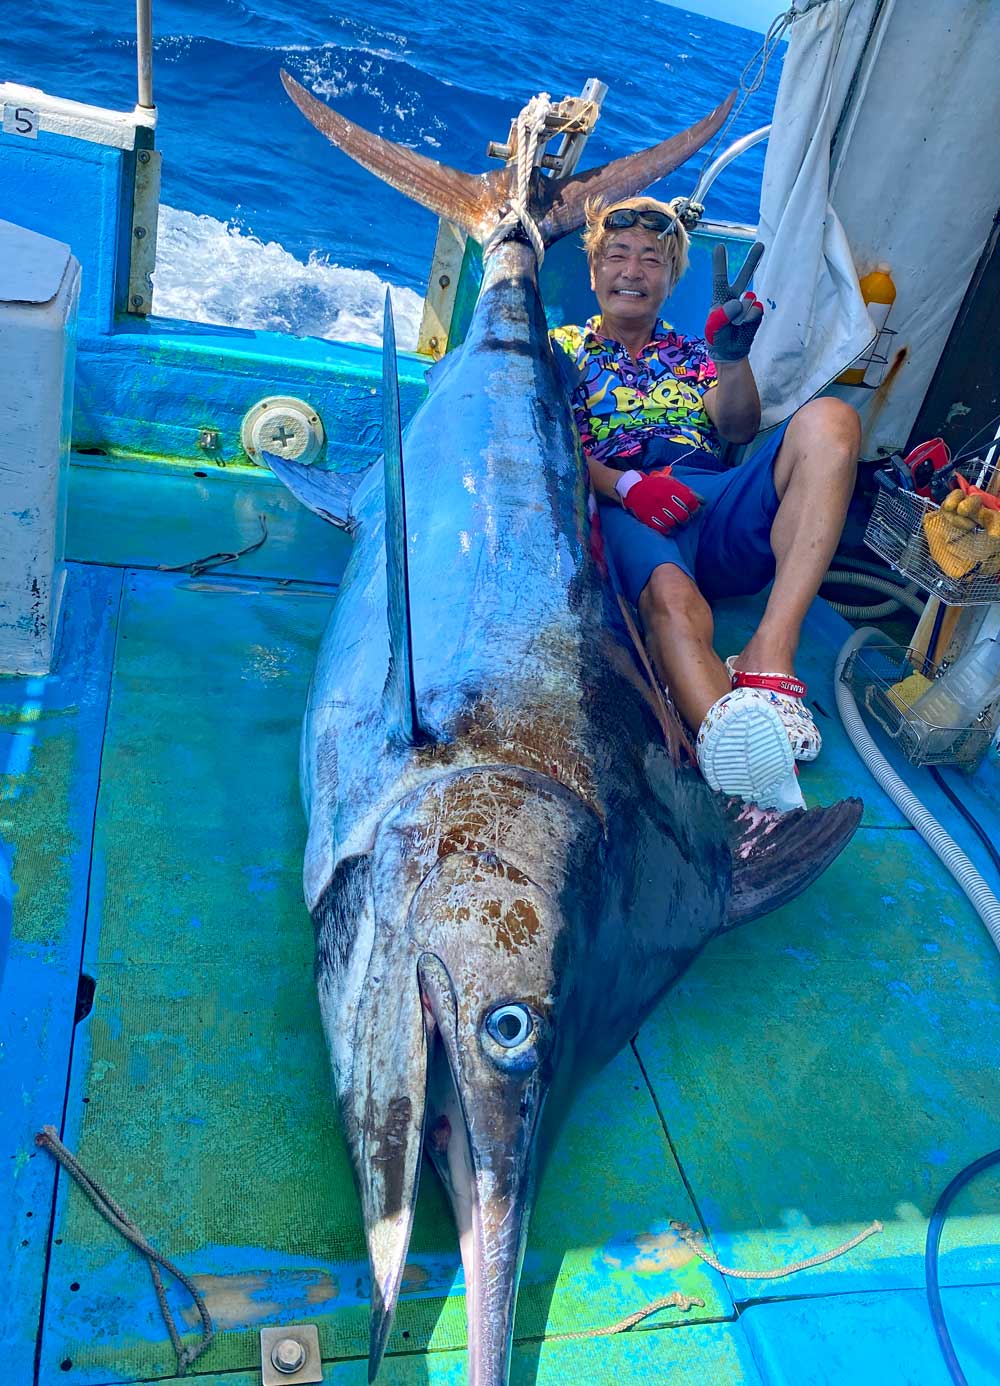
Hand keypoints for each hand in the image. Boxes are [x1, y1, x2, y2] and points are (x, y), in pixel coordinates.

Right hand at [615, 467, 701, 533]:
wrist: (632, 487)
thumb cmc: (655, 485)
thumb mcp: (671, 482)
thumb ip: (686, 491)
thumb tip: (703, 501)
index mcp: (673, 490)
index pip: (693, 503)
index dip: (696, 508)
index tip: (695, 510)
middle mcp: (667, 500)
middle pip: (685, 515)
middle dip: (688, 518)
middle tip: (686, 518)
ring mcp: (658, 510)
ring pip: (676, 523)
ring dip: (680, 525)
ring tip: (679, 523)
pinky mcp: (651, 519)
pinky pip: (665, 529)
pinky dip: (670, 530)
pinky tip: (671, 528)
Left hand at [705, 242, 764, 361]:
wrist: (729, 353)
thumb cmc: (717, 338)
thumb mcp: (713, 328)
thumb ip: (722, 314)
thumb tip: (738, 302)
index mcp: (720, 297)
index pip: (720, 278)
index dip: (720, 263)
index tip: (720, 246)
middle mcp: (735, 298)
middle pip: (745, 276)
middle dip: (752, 261)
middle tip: (761, 245)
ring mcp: (748, 305)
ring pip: (748, 300)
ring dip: (740, 315)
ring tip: (733, 326)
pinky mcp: (756, 314)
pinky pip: (756, 311)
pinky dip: (748, 320)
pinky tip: (742, 327)